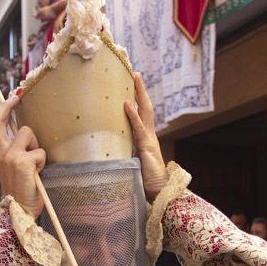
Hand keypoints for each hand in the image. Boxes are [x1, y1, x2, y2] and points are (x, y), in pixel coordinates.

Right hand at [0, 95, 44, 217]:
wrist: (19, 212)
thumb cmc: (22, 192)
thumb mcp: (15, 169)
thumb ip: (17, 152)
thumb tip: (26, 134)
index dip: (3, 109)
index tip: (12, 99)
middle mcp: (0, 152)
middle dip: (7, 105)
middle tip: (16, 98)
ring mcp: (10, 156)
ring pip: (28, 133)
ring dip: (36, 146)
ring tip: (36, 165)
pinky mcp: (22, 161)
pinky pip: (40, 151)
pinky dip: (43, 161)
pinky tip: (38, 174)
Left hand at [123, 73, 166, 200]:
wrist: (157, 193)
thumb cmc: (143, 182)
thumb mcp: (130, 164)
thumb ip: (123, 154)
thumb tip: (109, 149)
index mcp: (145, 140)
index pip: (142, 115)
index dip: (138, 100)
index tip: (132, 86)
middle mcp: (149, 137)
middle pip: (146, 108)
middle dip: (141, 90)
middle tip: (135, 73)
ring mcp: (149, 141)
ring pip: (145, 112)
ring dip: (139, 94)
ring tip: (134, 78)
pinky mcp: (146, 148)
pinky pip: (139, 128)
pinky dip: (133, 115)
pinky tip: (127, 103)